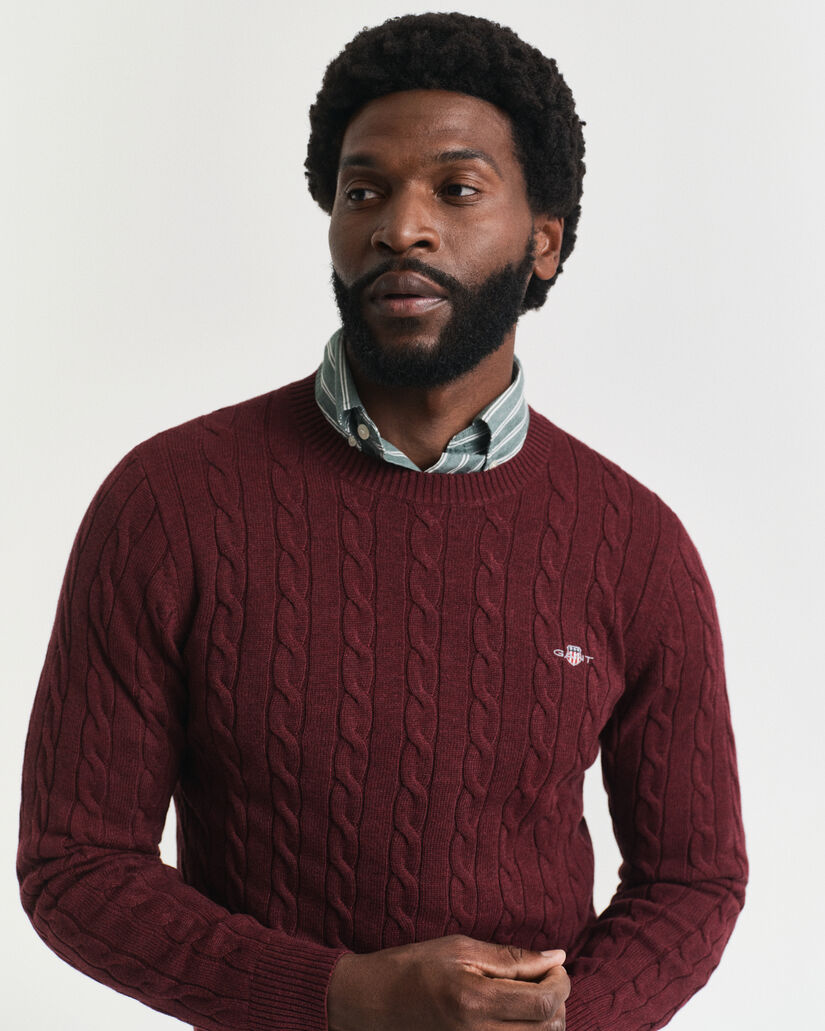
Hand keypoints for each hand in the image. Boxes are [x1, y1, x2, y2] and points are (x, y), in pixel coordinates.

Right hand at [326, 934, 569, 1030]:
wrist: (372, 1003)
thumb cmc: (413, 967)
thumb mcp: (461, 949)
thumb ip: (512, 958)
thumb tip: (557, 957)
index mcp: (476, 1002)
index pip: (545, 1003)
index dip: (561, 982)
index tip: (554, 966)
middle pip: (548, 1030)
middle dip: (557, 1001)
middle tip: (542, 979)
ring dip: (545, 1022)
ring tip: (529, 997)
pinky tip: (515, 1017)